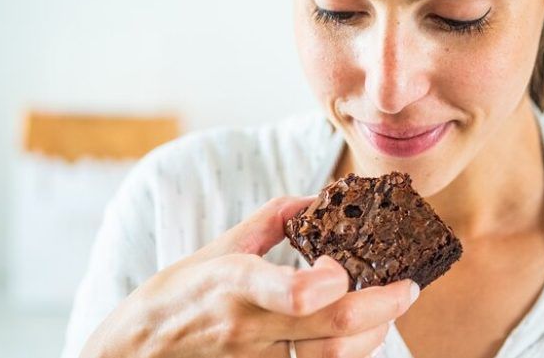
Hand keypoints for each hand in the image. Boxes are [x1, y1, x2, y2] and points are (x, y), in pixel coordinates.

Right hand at [80, 195, 419, 357]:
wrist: (136, 353)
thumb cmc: (177, 298)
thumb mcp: (217, 249)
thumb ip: (269, 222)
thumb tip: (314, 199)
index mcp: (236, 284)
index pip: (294, 292)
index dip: (333, 283)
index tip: (349, 264)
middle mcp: (250, 328)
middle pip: (332, 330)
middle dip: (383, 308)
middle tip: (406, 289)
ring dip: (371, 337)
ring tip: (385, 313)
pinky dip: (345, 354)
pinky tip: (355, 338)